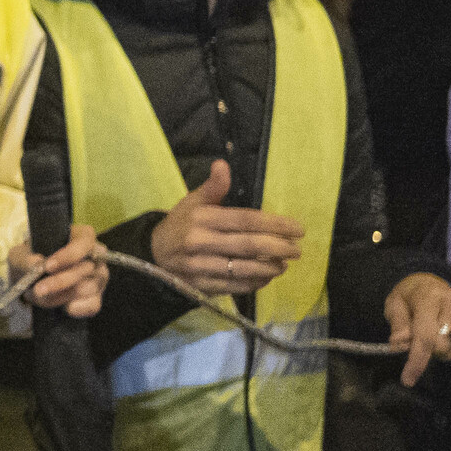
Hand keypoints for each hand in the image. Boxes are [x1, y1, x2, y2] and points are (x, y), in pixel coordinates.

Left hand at [12, 222, 106, 319]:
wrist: (31, 282)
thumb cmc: (30, 260)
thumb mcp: (19, 256)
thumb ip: (24, 259)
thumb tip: (36, 263)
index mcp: (82, 237)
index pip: (84, 243)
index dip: (68, 256)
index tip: (48, 266)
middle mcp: (95, 257)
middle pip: (85, 269)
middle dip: (59, 282)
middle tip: (38, 290)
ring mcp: (98, 279)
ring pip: (86, 289)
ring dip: (60, 296)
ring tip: (39, 296)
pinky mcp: (96, 298)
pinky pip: (92, 305)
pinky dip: (75, 308)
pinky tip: (61, 307)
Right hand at [147, 161, 301, 299]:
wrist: (154, 253)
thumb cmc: (180, 224)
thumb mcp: (192, 202)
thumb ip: (213, 187)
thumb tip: (222, 164)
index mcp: (201, 218)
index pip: (245, 220)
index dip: (275, 224)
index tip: (297, 229)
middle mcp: (200, 242)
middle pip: (248, 245)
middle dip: (278, 247)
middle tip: (296, 249)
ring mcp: (201, 265)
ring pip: (243, 268)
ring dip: (269, 267)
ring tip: (284, 263)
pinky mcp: (202, 285)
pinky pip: (235, 286)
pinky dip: (255, 282)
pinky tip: (267, 276)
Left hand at [385, 274, 450, 387]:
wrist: (429, 284)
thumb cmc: (408, 297)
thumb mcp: (394, 306)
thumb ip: (397, 324)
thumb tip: (399, 343)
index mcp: (429, 297)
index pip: (425, 336)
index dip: (417, 361)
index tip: (408, 380)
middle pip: (441, 346)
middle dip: (426, 352)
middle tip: (415, 343)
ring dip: (437, 351)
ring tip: (429, 335)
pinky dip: (449, 348)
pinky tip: (442, 335)